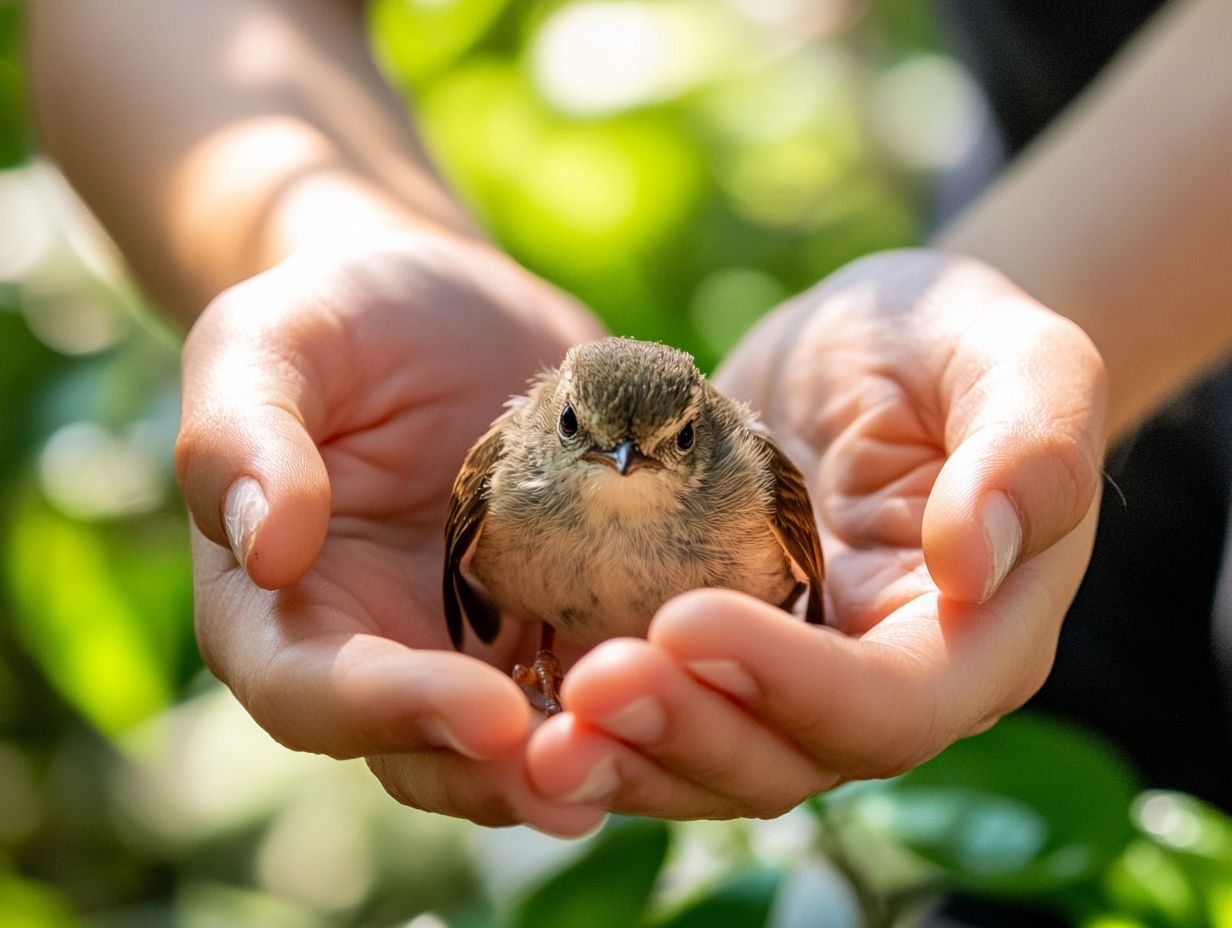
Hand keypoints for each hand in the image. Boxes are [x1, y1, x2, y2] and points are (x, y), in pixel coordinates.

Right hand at [175, 230, 606, 834]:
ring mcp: (477, 642)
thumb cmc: (338, 318)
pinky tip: (713, 685)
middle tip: (587, 779)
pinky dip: (648, 690)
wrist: (444, 303)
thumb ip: (241, 436)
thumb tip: (265, 549)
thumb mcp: (269, 345)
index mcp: (282, 610)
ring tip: (665, 750)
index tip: (489, 711)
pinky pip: (600, 671)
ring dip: (587, 758)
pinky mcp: (559, 612)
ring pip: (524, 738)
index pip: (315, 695)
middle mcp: (380, 649)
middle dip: (505, 776)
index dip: (394, 714)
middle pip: (428, 753)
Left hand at [526, 249, 1107, 817]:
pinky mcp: (716, 643)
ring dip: (626, 755)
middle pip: (788, 757)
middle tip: (588, 686)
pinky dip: (596, 722)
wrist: (873, 343)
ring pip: (711, 760)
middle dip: (687, 730)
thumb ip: (1032, 450)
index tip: (687, 619)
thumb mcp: (1019, 359)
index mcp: (972, 638)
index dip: (793, 685)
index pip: (890, 704)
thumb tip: (971, 561)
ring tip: (539, 733)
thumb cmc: (954, 342)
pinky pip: (660, 708)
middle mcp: (880, 681)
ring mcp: (790, 673)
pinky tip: (524, 703)